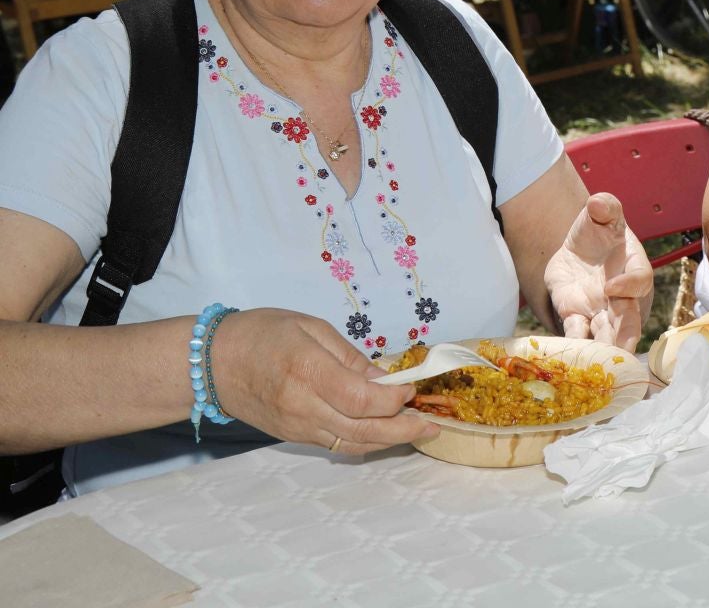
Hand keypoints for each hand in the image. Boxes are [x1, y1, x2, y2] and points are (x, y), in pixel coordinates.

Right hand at [212, 307, 434, 454]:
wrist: (212, 364)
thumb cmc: (262, 334)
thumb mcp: (311, 328)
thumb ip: (350, 358)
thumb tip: (385, 380)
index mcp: (307, 371)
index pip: (361, 399)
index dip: (394, 399)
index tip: (413, 388)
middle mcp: (302, 407)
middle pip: (362, 429)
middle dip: (404, 429)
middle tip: (433, 424)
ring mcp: (297, 428)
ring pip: (352, 443)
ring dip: (389, 440)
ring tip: (419, 431)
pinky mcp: (294, 436)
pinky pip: (336, 444)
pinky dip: (365, 441)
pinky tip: (386, 432)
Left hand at [545, 193, 654, 349]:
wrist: (577, 248)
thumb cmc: (599, 229)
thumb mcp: (603, 214)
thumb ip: (606, 207)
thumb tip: (599, 203)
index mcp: (633, 267)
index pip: (640, 280)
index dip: (629, 286)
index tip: (611, 288)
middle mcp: (621, 295)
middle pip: (629, 318)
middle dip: (626, 335)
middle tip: (622, 351)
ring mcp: (600, 309)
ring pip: (606, 333)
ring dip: (604, 349)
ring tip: (600, 367)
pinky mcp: (576, 316)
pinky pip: (578, 333)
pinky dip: (574, 344)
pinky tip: (568, 358)